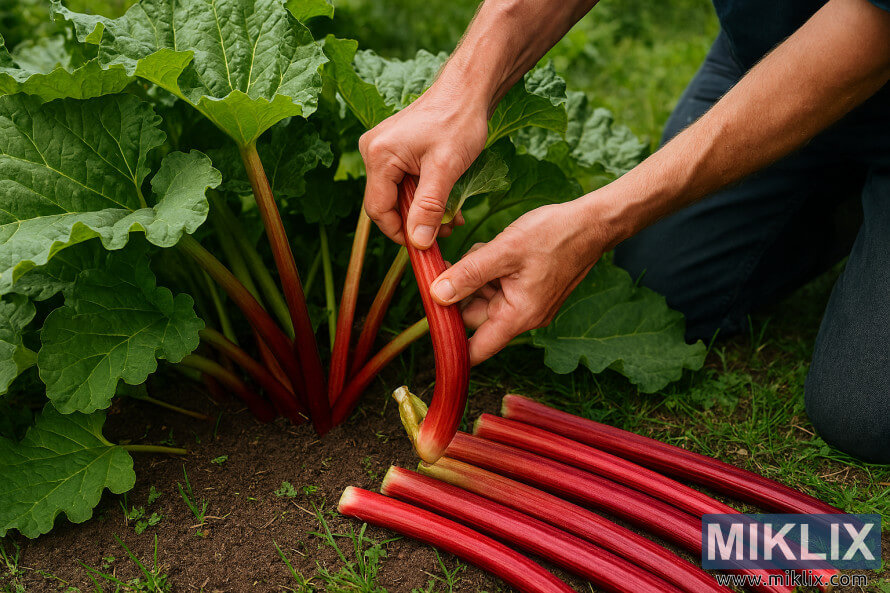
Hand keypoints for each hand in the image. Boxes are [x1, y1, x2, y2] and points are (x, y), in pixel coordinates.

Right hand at [359, 80, 488, 248]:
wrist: (467, 90)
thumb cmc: (458, 121)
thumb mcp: (445, 168)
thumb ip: (429, 207)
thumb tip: (418, 243)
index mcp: (379, 155)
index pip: (379, 210)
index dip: (401, 233)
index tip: (426, 246)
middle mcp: (373, 151)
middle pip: (387, 203)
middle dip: (416, 222)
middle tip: (445, 229)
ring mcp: (382, 149)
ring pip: (398, 195)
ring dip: (423, 210)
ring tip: (451, 216)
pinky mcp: (394, 149)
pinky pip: (404, 182)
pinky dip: (424, 195)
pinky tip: (446, 200)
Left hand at [430, 200, 610, 365]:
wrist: (592, 223)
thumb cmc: (554, 235)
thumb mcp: (504, 251)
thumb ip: (468, 274)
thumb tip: (436, 295)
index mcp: (518, 316)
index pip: (477, 349)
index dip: (451, 345)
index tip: (429, 329)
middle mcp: (522, 315)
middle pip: (474, 316)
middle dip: (460, 291)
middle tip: (449, 265)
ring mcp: (525, 301)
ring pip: (483, 296)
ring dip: (474, 276)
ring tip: (485, 251)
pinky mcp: (527, 287)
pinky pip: (496, 284)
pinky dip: (488, 269)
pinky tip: (494, 249)